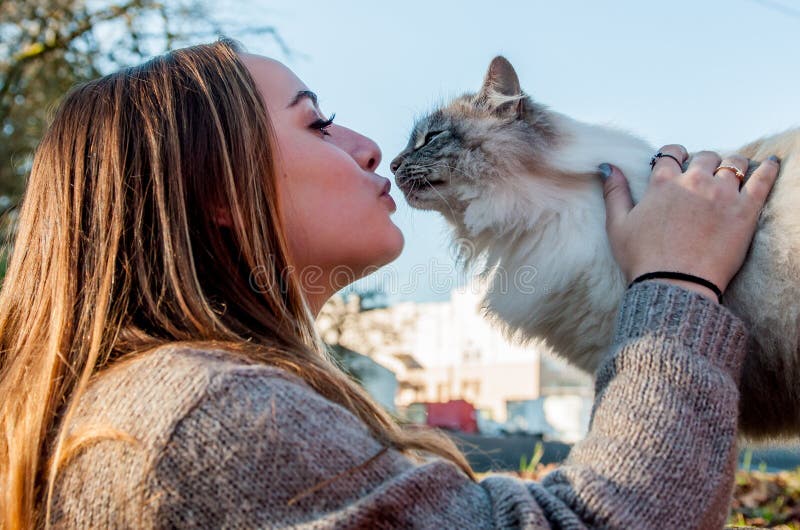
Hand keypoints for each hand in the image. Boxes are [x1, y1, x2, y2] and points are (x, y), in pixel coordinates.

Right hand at [600, 144, 779, 301]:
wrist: (675, 285)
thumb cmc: (643, 259)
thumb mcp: (617, 225)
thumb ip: (614, 192)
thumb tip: (609, 166)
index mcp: (663, 183)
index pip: (671, 153)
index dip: (674, 156)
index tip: (678, 163)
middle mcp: (693, 182)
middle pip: (705, 157)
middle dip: (704, 163)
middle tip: (705, 177)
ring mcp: (722, 194)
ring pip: (734, 163)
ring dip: (732, 165)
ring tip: (733, 174)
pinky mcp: (746, 210)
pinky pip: (763, 179)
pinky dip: (769, 169)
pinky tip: (773, 164)